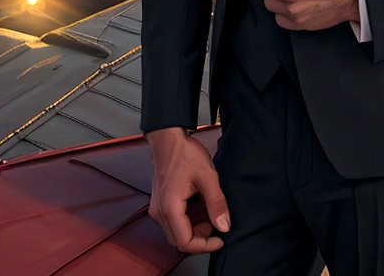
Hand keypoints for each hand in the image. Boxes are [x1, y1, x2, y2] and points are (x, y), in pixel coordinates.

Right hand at [147, 126, 229, 253]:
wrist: (168, 138)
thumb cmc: (184, 153)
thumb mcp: (207, 177)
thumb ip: (217, 203)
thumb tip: (224, 226)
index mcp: (170, 208)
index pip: (185, 243)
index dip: (205, 246)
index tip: (220, 239)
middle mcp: (159, 212)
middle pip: (179, 240)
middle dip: (200, 237)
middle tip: (216, 223)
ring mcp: (158, 207)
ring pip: (176, 231)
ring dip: (195, 227)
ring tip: (209, 209)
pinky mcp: (160, 202)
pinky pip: (174, 220)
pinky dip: (189, 218)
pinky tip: (199, 204)